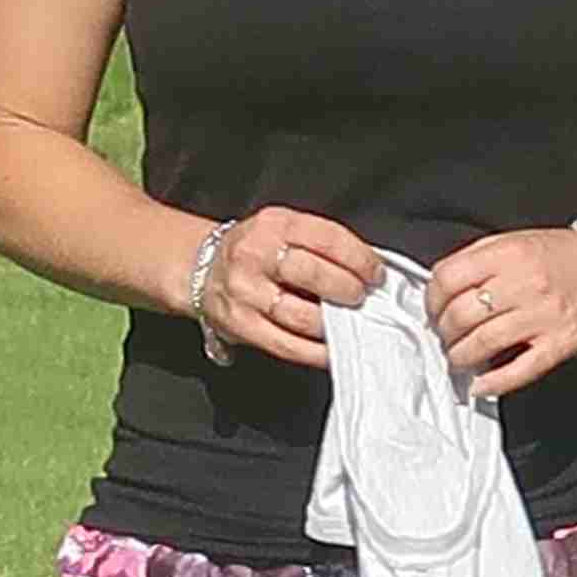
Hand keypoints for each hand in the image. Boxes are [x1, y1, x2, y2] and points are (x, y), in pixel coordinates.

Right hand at [196, 205, 374, 371]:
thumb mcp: (281, 228)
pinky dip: (316, 352)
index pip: (327, 238)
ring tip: (347, 321)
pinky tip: (330, 349)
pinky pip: (287, 345)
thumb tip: (365, 269)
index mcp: (274, 225)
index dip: (359, 258)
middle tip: (361, 297)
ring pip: (303, 316)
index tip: (375, 273)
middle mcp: (256, 255)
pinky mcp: (241, 325)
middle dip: (349, 290)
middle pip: (315, 275)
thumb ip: (319, 242)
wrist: (201, 269)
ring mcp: (246, 293)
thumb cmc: (253, 250)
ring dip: (335, 323)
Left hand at [422, 225, 576, 400]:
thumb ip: (479, 261)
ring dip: (460, 357)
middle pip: (460, 315)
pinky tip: (480, 384)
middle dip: (443, 332)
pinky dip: (492, 383)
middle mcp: (524, 283)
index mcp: (509, 253)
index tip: (433, 310)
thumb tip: (441, 290)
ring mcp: (543, 315)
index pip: (448, 278)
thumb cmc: (566, 256)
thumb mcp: (517, 241)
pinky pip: (519, 370)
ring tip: (459, 358)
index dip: (431, 299)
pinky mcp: (560, 343)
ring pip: (481, 344)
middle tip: (445, 337)